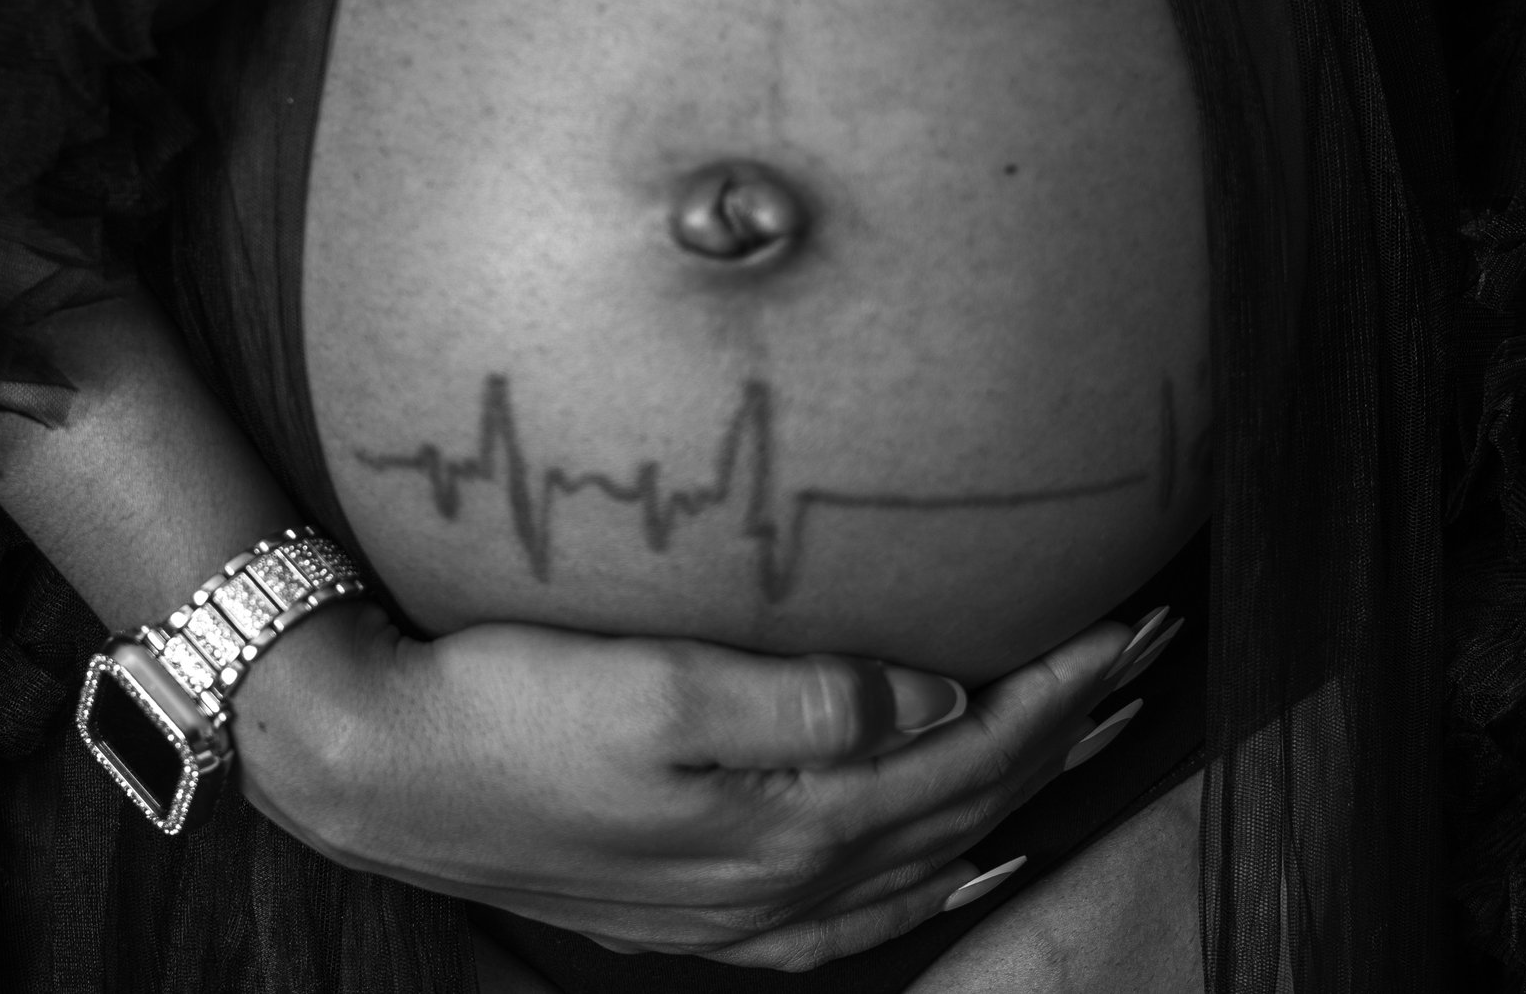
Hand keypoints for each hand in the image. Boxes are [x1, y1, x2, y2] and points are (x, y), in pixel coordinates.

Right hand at [231, 597, 1168, 970]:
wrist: (375, 773)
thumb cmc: (503, 708)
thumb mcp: (650, 688)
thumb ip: (806, 704)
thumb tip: (940, 700)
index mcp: (790, 821)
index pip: (971, 747)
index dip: (1061, 682)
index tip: (1130, 613)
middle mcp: (786, 881)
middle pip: (971, 802)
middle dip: (1071, 727)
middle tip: (1150, 652)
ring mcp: (745, 908)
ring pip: (932, 854)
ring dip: (1026, 793)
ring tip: (1099, 737)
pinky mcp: (702, 908)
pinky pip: (865, 911)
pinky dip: (939, 877)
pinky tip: (967, 857)